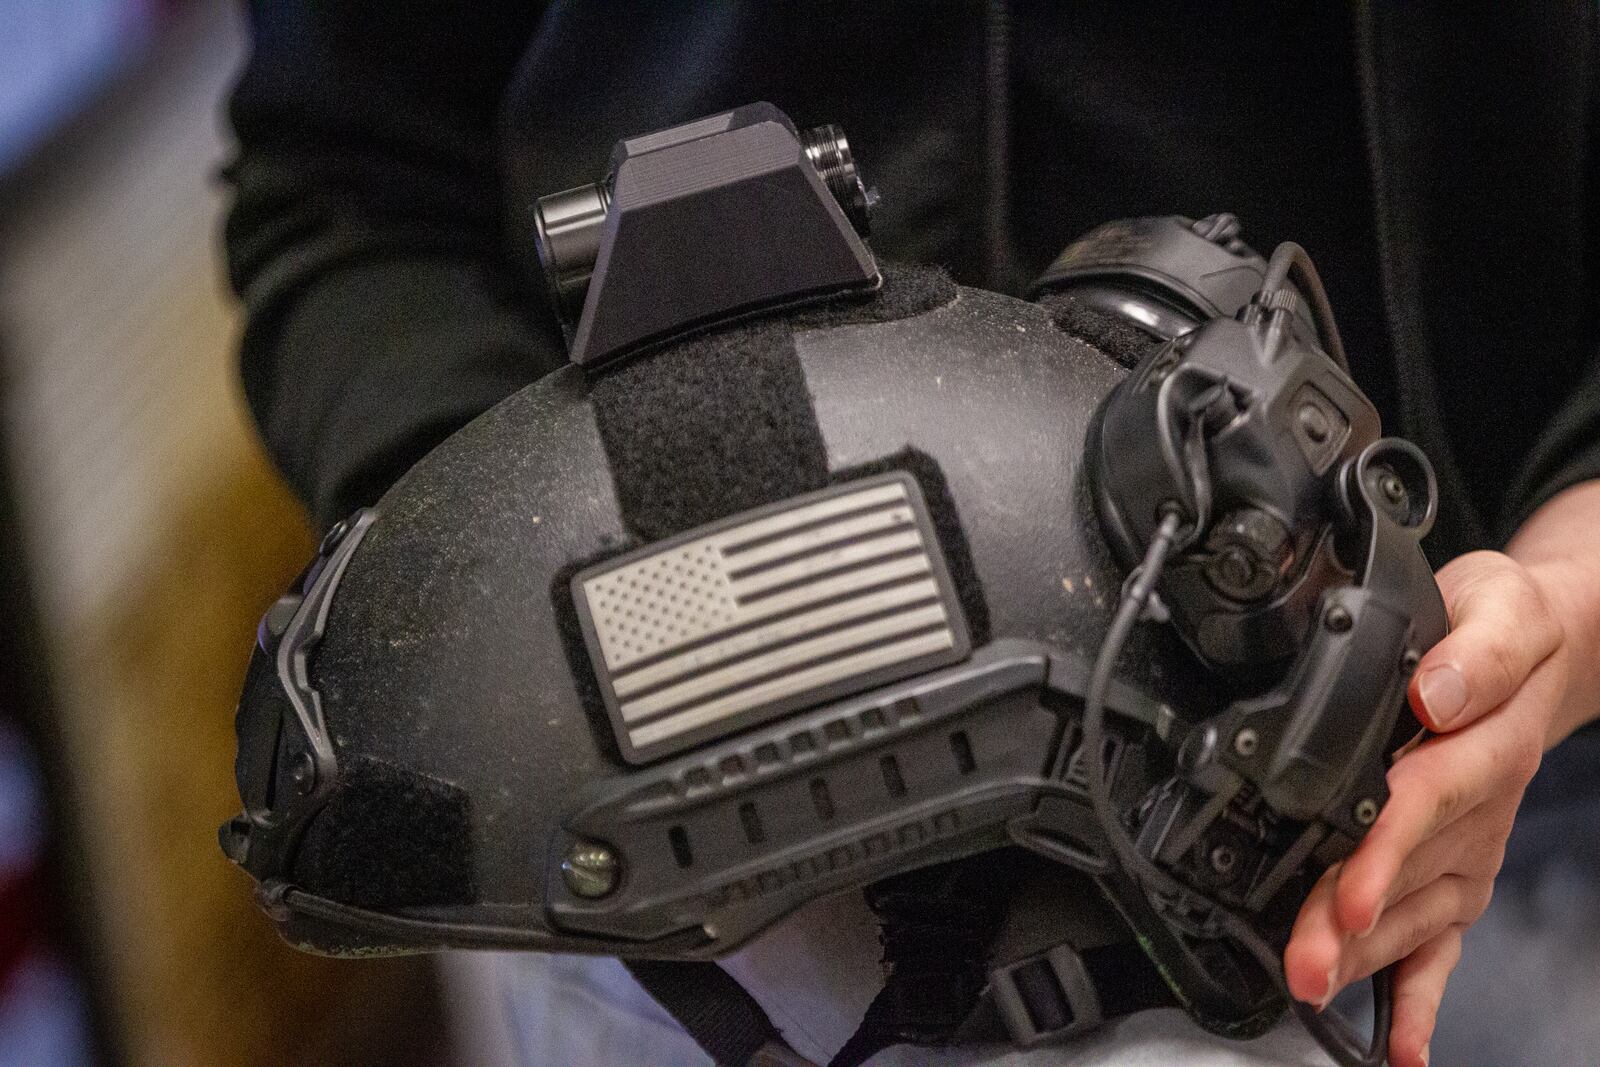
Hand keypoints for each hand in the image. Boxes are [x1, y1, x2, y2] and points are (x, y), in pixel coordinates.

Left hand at [1282, 550, 1573, 1066]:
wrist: (1542, 650)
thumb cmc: (1504, 623)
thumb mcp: (1501, 606)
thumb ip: (1476, 650)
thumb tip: (1435, 693)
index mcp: (1485, 742)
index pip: (1423, 801)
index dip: (1381, 851)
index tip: (1343, 894)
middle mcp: (1482, 806)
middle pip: (1406, 870)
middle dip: (1348, 921)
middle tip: (1302, 963)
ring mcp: (1473, 846)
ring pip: (1414, 911)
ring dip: (1364, 958)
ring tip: (1313, 989)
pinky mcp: (1462, 868)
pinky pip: (1445, 939)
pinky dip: (1420, 995)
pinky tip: (1398, 1045)